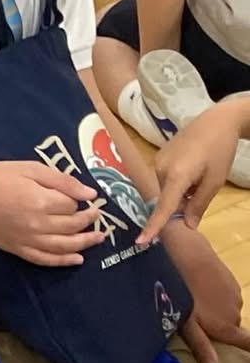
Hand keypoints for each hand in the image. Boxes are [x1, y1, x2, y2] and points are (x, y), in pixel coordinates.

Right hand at [0, 161, 105, 266]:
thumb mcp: (30, 169)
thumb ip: (61, 181)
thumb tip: (90, 193)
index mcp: (41, 201)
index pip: (73, 205)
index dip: (81, 201)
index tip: (85, 197)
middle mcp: (37, 224)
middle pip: (73, 226)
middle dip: (89, 220)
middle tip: (96, 214)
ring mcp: (26, 239)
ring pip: (64, 246)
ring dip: (85, 243)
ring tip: (98, 237)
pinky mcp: (16, 249)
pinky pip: (44, 259)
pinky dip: (62, 261)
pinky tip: (77, 259)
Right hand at [142, 101, 249, 242]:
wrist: (217, 121)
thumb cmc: (220, 150)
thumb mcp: (215, 180)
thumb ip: (199, 204)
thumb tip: (187, 225)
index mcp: (176, 175)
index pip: (163, 207)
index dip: (153, 226)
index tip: (141, 241)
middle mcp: (160, 169)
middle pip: (167, 198)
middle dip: (181, 202)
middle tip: (202, 188)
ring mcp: (157, 162)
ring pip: (167, 189)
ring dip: (181, 191)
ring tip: (199, 175)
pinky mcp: (159, 157)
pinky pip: (166, 179)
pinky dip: (178, 182)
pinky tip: (192, 169)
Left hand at [164, 224, 249, 362]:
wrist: (188, 257)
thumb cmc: (184, 295)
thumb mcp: (187, 324)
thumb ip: (202, 347)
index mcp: (226, 327)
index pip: (247, 342)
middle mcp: (235, 313)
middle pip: (230, 326)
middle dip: (216, 325)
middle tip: (194, 318)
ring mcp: (235, 295)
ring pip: (225, 309)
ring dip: (214, 308)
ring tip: (193, 300)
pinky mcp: (231, 280)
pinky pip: (224, 294)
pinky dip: (214, 294)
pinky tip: (198, 287)